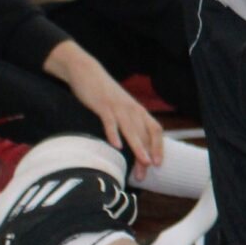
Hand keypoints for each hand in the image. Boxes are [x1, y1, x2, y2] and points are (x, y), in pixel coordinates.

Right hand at [45, 39, 164, 165]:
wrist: (86, 71)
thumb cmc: (104, 94)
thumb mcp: (120, 108)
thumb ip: (126, 123)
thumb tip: (130, 145)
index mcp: (138, 110)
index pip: (155, 129)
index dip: (159, 146)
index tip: (158, 164)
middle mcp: (131, 109)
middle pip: (144, 134)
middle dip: (146, 154)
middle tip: (144, 173)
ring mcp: (117, 107)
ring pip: (131, 129)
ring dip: (138, 147)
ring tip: (142, 162)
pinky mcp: (102, 105)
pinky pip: (109, 121)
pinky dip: (113, 133)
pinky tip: (116, 146)